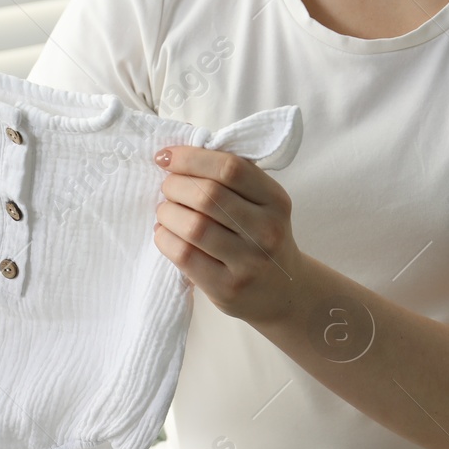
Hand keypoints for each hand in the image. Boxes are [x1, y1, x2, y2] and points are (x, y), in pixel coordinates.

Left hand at [151, 146, 304, 324]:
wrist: (283, 293)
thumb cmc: (260, 238)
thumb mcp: (262, 204)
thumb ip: (231, 180)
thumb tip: (177, 155)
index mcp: (276, 200)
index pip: (230, 168)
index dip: (191, 158)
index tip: (166, 157)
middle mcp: (266, 231)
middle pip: (207, 196)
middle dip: (174, 186)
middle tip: (166, 188)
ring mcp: (248, 263)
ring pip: (193, 226)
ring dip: (167, 213)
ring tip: (164, 211)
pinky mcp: (227, 288)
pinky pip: (185, 256)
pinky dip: (165, 238)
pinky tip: (165, 233)